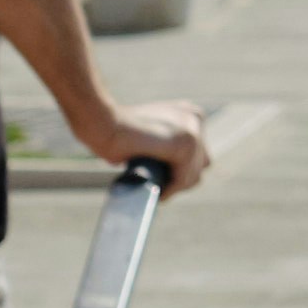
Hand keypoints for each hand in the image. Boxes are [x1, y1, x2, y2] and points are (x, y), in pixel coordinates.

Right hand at [85, 99, 212, 195]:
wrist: (106, 125)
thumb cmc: (119, 134)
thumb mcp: (152, 138)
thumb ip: (169, 149)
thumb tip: (183, 176)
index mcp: (190, 114)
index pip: (200, 154)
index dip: (183, 172)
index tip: (164, 181)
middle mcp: (195, 118)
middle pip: (201, 165)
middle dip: (182, 180)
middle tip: (162, 188)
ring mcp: (192, 129)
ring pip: (194, 175)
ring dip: (176, 187)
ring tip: (158, 191)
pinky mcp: (185, 143)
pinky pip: (184, 178)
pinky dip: (171, 189)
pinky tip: (159, 192)